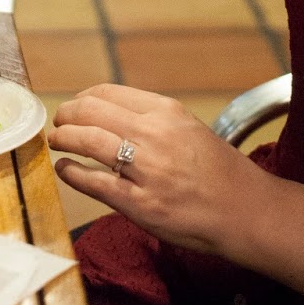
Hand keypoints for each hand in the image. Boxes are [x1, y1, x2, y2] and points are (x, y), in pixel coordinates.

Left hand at [49, 83, 271, 256]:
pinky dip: (72, 173)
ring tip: (56, 141)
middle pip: (90, 112)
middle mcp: (153, 134)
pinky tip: (65, 169)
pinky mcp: (140, 204)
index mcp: (165, 111)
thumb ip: (153, 119)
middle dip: (66, 115)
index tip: (75, 105)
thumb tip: (112, 115)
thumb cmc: (221, 171)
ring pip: (88, 141)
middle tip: (58, 122)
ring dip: (64, 138)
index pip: (108, 93)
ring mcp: (145, 169)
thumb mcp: (189, 128)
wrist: (247, 211)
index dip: (82, 98)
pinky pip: (94, 182)